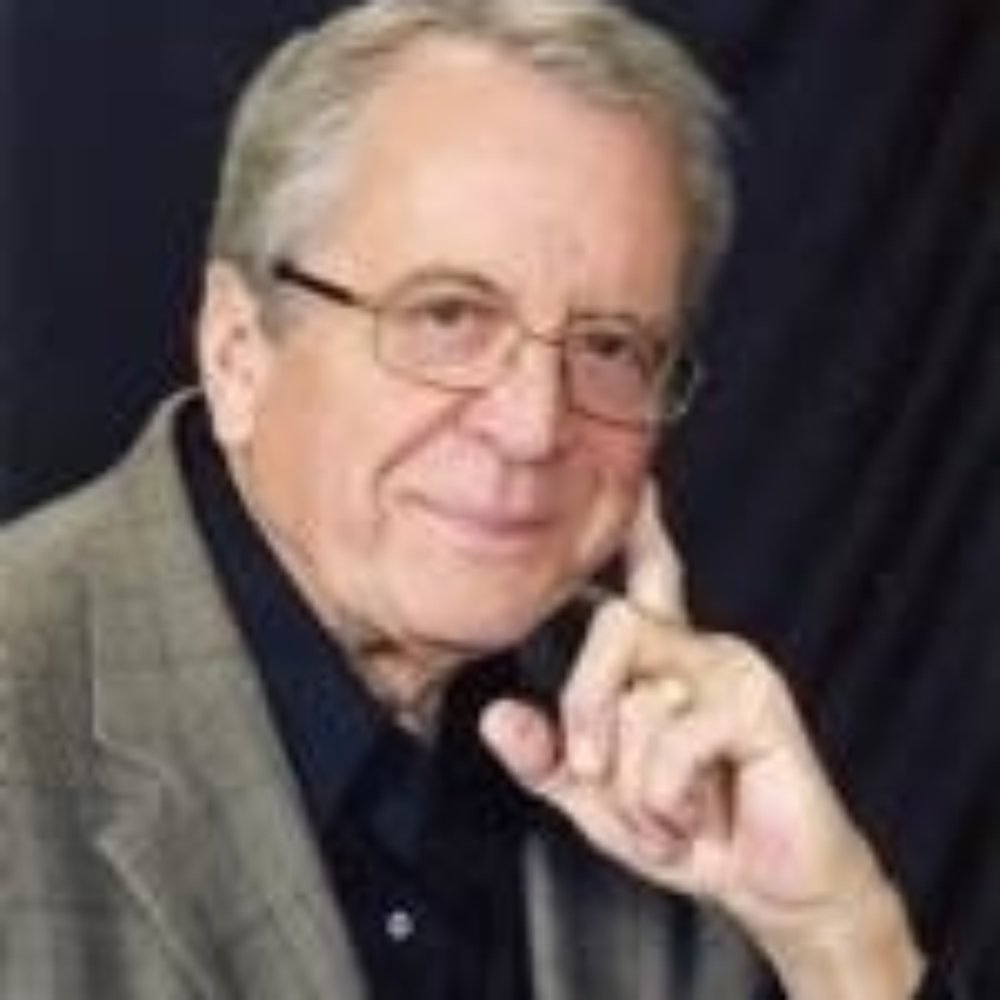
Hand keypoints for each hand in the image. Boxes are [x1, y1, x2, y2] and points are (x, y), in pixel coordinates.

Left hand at [480, 484, 922, 997]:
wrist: (769, 887)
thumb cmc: (691, 830)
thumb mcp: (598, 799)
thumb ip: (546, 758)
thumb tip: (496, 718)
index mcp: (663, 662)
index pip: (650, 578)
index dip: (643, 530)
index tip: (640, 483)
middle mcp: (697, 650)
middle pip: (612, 626)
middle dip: (587, 709)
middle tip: (595, 772)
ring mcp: (731, 668)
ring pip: (636, 698)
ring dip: (634, 786)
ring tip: (671, 810)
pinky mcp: (757, 703)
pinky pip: (674, 741)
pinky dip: (667, 800)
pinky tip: (697, 814)